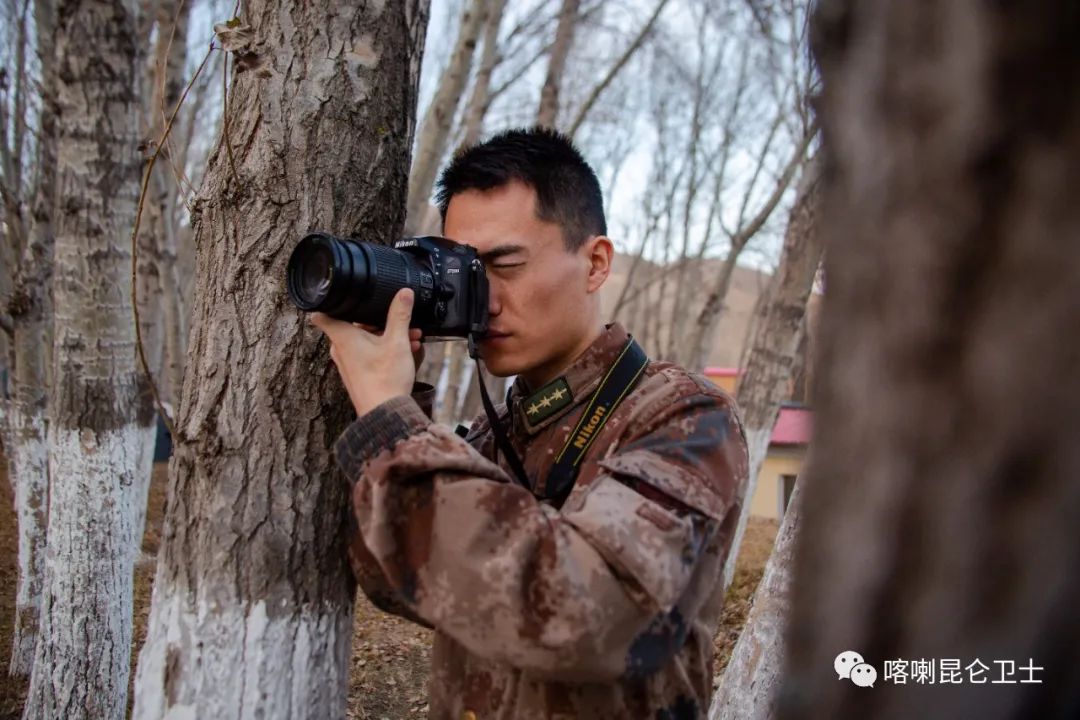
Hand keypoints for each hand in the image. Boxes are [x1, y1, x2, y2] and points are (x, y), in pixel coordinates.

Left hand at [310, 288, 417, 416]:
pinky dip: (384, 349)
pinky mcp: (357, 374)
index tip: (342, 295)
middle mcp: (340, 349)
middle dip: (379, 320)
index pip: (322, 314)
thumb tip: (404, 292)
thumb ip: (400, 314)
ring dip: (387, 335)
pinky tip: (407, 351)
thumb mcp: (397, 341)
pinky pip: (369, 354)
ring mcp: (348, 363)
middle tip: (401, 320)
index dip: (330, 302)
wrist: (385, 413)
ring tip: (412, 337)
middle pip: (353, 325)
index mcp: (342, 337)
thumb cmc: (385, 379)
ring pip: (365, 340)